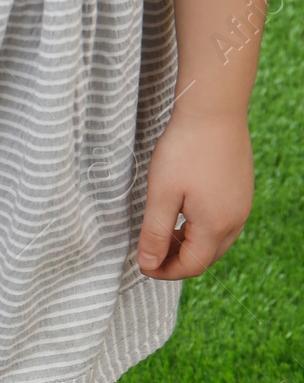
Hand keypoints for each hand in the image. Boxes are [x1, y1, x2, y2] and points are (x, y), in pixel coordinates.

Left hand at [136, 110, 253, 278]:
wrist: (214, 111)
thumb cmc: (184, 150)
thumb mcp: (161, 195)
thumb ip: (155, 234)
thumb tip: (147, 264)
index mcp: (216, 225)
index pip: (191, 266)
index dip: (164, 271)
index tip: (141, 264)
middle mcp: (236, 219)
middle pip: (205, 258)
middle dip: (176, 261)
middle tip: (149, 252)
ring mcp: (242, 205)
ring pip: (215, 241)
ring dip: (188, 246)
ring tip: (162, 234)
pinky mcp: (241, 191)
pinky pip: (222, 223)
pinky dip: (200, 229)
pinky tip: (181, 215)